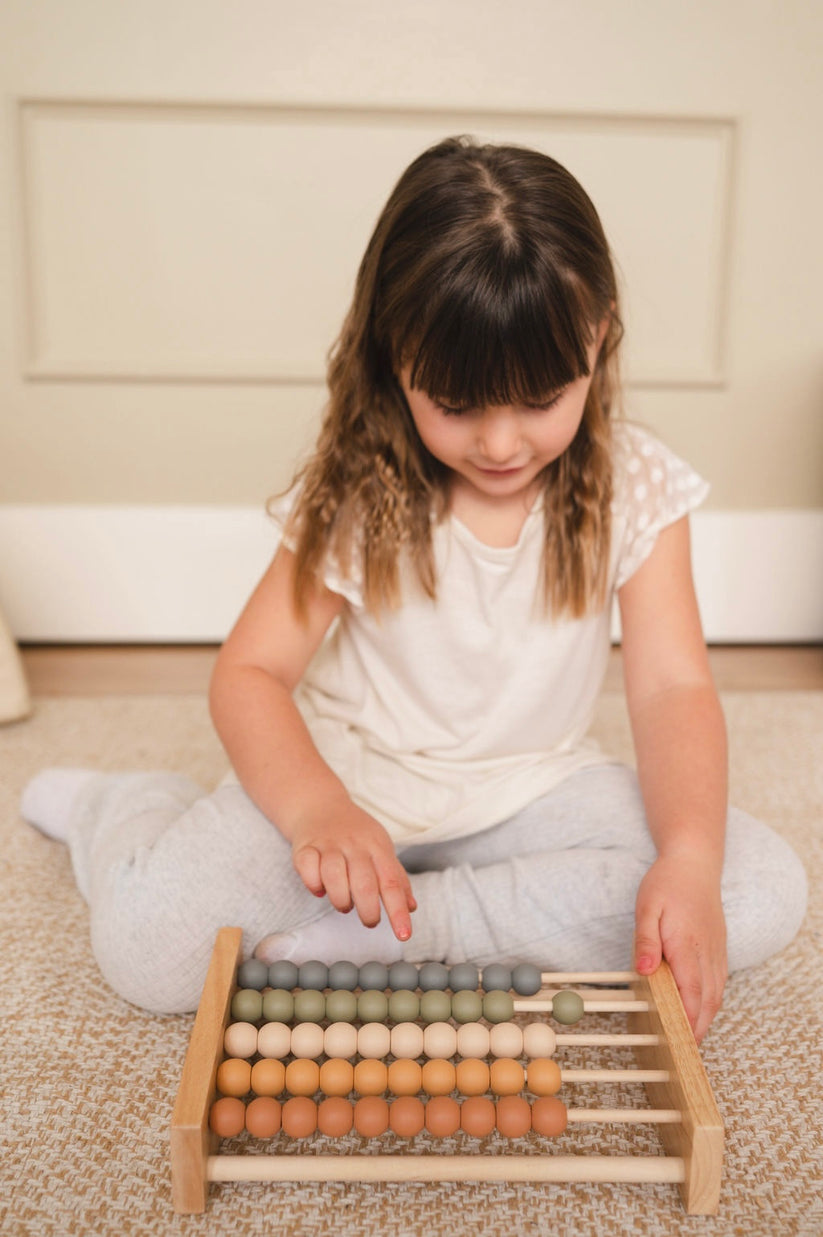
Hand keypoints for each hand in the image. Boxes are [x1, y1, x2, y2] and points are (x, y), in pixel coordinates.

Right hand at [290, 798, 416, 942]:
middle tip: (370, 921)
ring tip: (344, 905)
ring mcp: (328, 844)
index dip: (397, 910)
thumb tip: (411, 908)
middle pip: (364, 884)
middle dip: (368, 911)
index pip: (391, 882)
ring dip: (340, 900)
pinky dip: (313, 883)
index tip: (403, 935)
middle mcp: (354, 845)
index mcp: (377, 847)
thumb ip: (396, 878)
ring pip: (334, 876)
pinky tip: (319, 888)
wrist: (320, 805)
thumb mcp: (381, 849)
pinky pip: (307, 867)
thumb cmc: (356, 834)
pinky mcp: (305, 847)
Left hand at [633, 854, 726, 1043]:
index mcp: (686, 945)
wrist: (694, 863)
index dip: (687, 1020)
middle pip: (706, 999)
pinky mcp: (718, 948)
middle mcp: (706, 952)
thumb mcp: (646, 908)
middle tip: (684, 1051)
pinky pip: (718, 981)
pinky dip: (711, 1000)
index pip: (689, 992)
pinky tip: (700, 1009)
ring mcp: (715, 951)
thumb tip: (644, 971)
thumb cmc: (666, 884)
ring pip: (716, 992)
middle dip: (698, 1027)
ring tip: (691, 1038)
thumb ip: (646, 941)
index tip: (679, 1042)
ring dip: (706, 1017)